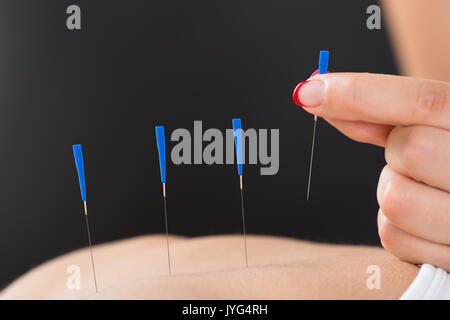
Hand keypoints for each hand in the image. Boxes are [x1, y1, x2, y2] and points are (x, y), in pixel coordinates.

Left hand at [293, 72, 449, 270]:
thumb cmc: (448, 164)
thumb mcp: (430, 130)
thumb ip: (382, 114)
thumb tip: (314, 95)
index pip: (422, 101)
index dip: (359, 93)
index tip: (309, 91)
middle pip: (409, 150)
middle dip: (395, 154)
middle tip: (410, 161)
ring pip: (395, 200)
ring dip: (392, 192)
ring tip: (421, 193)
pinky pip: (393, 237)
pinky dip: (395, 228)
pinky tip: (422, 225)